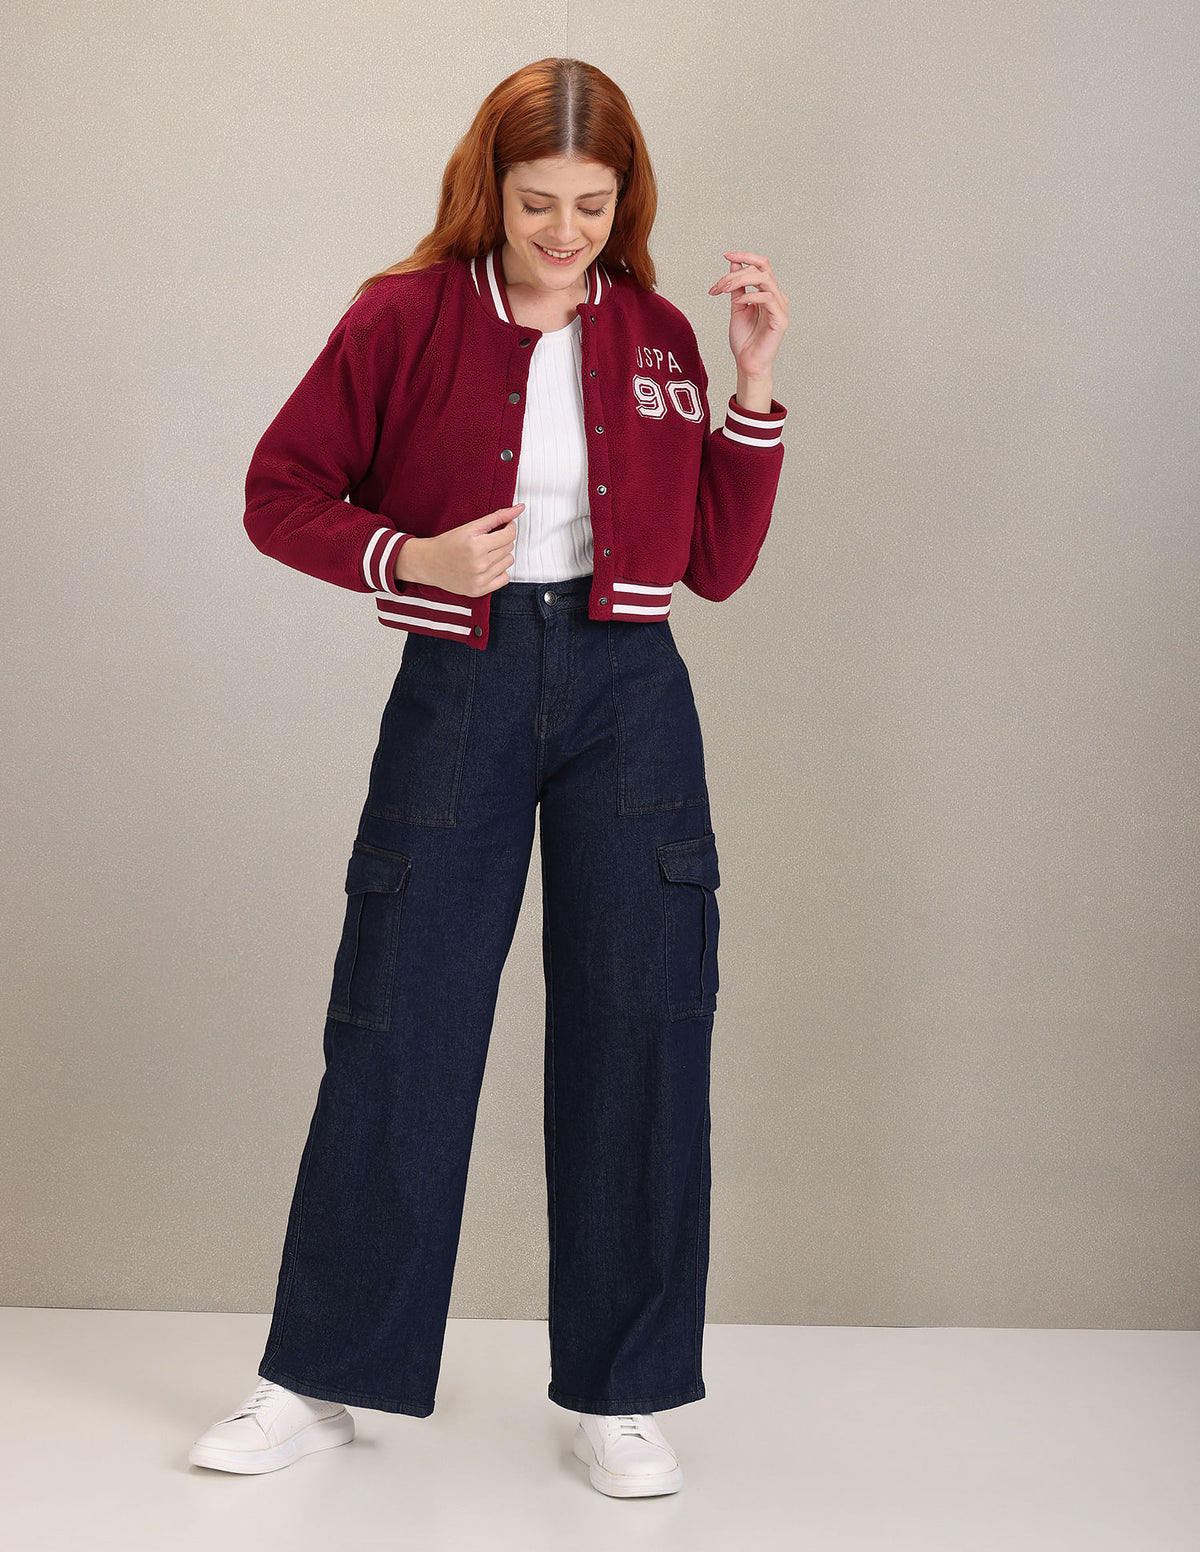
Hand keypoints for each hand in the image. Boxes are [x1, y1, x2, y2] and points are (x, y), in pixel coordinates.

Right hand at [395, 505, 521, 594]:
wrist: (428, 563)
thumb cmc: (448, 543)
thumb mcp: (471, 527)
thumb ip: (497, 517)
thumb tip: (519, 508)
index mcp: (476, 545)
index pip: (509, 535)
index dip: (510, 527)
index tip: (505, 526)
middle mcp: (479, 564)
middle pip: (509, 547)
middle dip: (502, 540)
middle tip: (488, 540)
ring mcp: (479, 579)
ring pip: (508, 562)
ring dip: (501, 555)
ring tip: (485, 553)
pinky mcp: (479, 590)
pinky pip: (504, 578)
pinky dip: (499, 571)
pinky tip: (487, 566)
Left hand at [707, 251, 787, 380]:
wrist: (747, 363)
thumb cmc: (744, 339)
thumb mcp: (737, 307)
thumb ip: (736, 286)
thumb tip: (734, 263)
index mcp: (767, 292)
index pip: (761, 265)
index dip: (745, 256)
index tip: (726, 254)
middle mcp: (776, 296)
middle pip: (762, 269)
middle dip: (737, 273)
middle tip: (718, 285)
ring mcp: (780, 307)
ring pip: (765, 279)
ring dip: (740, 281)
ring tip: (724, 290)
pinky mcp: (781, 319)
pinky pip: (767, 298)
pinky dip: (750, 296)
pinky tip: (738, 303)